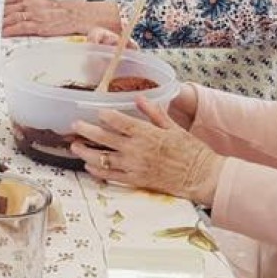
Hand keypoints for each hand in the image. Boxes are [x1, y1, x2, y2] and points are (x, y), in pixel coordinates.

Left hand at [3, 0, 87, 36]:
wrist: (75, 14)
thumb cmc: (60, 8)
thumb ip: (27, 2)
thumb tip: (14, 6)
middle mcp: (30, 4)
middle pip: (7, 9)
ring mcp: (33, 15)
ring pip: (11, 18)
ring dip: (0, 24)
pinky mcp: (38, 26)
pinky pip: (20, 28)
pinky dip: (10, 30)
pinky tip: (3, 34)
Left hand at [70, 97, 223, 203]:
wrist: (202, 176)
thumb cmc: (191, 150)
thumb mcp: (173, 127)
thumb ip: (154, 112)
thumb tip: (139, 97)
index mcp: (146, 133)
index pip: (119, 122)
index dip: (105, 116)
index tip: (96, 111)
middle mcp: (136, 150)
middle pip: (104, 138)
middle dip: (86, 131)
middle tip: (74, 126)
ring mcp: (135, 166)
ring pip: (103, 158)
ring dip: (86, 152)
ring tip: (75, 147)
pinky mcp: (137, 181)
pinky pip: (112, 177)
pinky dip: (98, 171)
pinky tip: (89, 166)